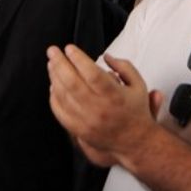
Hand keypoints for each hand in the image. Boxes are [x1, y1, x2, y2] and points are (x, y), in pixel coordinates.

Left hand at [47, 45, 156, 167]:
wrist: (135, 141)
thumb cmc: (135, 110)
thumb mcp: (138, 85)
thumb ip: (124, 66)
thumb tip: (106, 56)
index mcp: (115, 95)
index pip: (92, 73)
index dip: (78, 59)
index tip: (70, 48)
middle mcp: (99, 108)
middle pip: (73, 83)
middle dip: (60, 63)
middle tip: (53, 51)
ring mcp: (87, 120)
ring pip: (64, 96)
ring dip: (55, 77)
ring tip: (51, 64)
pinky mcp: (79, 129)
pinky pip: (60, 111)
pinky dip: (54, 96)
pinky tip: (53, 85)